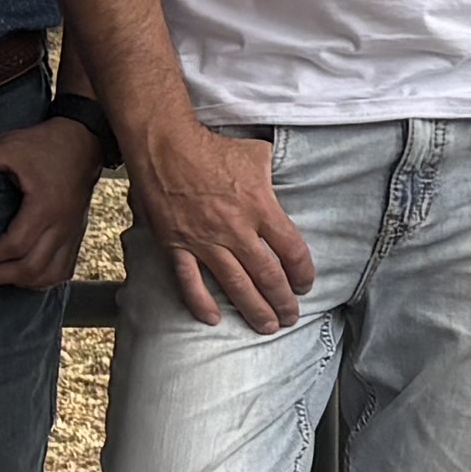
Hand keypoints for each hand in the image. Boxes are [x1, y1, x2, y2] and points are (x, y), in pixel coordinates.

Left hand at [0, 114, 107, 290]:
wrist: (83, 141)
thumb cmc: (47, 144)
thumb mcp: (8, 146)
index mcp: (45, 206)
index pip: (14, 245)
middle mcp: (62, 225)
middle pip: (30, 269)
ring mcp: (72, 233)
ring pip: (48, 276)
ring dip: (19, 282)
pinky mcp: (76, 235)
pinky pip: (63, 271)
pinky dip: (41, 280)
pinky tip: (22, 276)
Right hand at [125, 112, 314, 331]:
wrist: (166, 145)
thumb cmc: (213, 146)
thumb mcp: (257, 154)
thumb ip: (273, 176)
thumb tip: (287, 182)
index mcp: (261, 207)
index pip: (292, 251)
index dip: (303, 273)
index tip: (305, 285)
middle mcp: (236, 230)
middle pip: (268, 276)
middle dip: (283, 302)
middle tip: (291, 317)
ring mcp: (205, 241)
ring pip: (236, 286)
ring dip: (254, 310)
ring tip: (267, 326)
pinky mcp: (176, 245)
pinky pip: (190, 282)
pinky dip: (202, 304)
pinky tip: (214, 320)